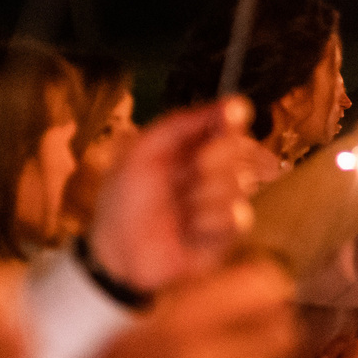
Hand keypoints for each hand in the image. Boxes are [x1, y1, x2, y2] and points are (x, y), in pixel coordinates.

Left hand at [90, 99, 259, 291]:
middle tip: (184, 177)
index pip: (227, 122)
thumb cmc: (124, 202)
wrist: (119, 254)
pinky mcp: (228, 233)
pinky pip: (238, 217)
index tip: (233, 114)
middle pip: (238, 150)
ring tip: (178, 212)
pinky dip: (208, 222)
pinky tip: (189, 231)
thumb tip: (230, 103)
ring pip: (238, 184)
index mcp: (193, 146)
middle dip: (210, 162)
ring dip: (202, 197)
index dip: (232, 117)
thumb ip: (181, 124)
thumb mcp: (142, 152)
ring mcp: (222, 200)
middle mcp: (213, 169)